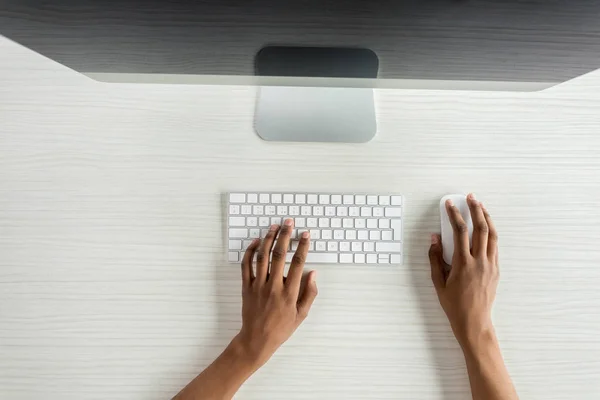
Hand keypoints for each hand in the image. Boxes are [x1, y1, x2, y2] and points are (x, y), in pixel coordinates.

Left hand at [233, 218, 317, 367]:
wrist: (257, 339)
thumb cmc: (281, 328)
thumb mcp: (302, 314)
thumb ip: (310, 293)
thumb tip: (313, 274)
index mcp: (289, 293)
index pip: (298, 264)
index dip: (303, 247)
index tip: (306, 235)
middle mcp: (273, 286)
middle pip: (279, 255)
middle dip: (285, 236)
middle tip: (289, 223)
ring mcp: (258, 285)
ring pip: (262, 256)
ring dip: (268, 239)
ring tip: (274, 227)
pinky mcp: (247, 286)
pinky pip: (246, 265)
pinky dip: (250, 251)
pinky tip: (256, 241)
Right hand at [428, 194, 498, 347]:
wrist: (474, 321)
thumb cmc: (453, 304)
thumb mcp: (438, 282)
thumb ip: (435, 258)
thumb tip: (434, 238)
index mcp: (463, 263)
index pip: (459, 231)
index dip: (454, 214)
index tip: (449, 204)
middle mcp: (479, 261)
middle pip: (480, 228)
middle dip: (475, 209)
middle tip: (470, 197)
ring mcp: (490, 265)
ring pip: (492, 235)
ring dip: (487, 218)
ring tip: (481, 207)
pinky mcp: (496, 269)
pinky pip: (494, 246)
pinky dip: (490, 232)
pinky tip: (485, 227)